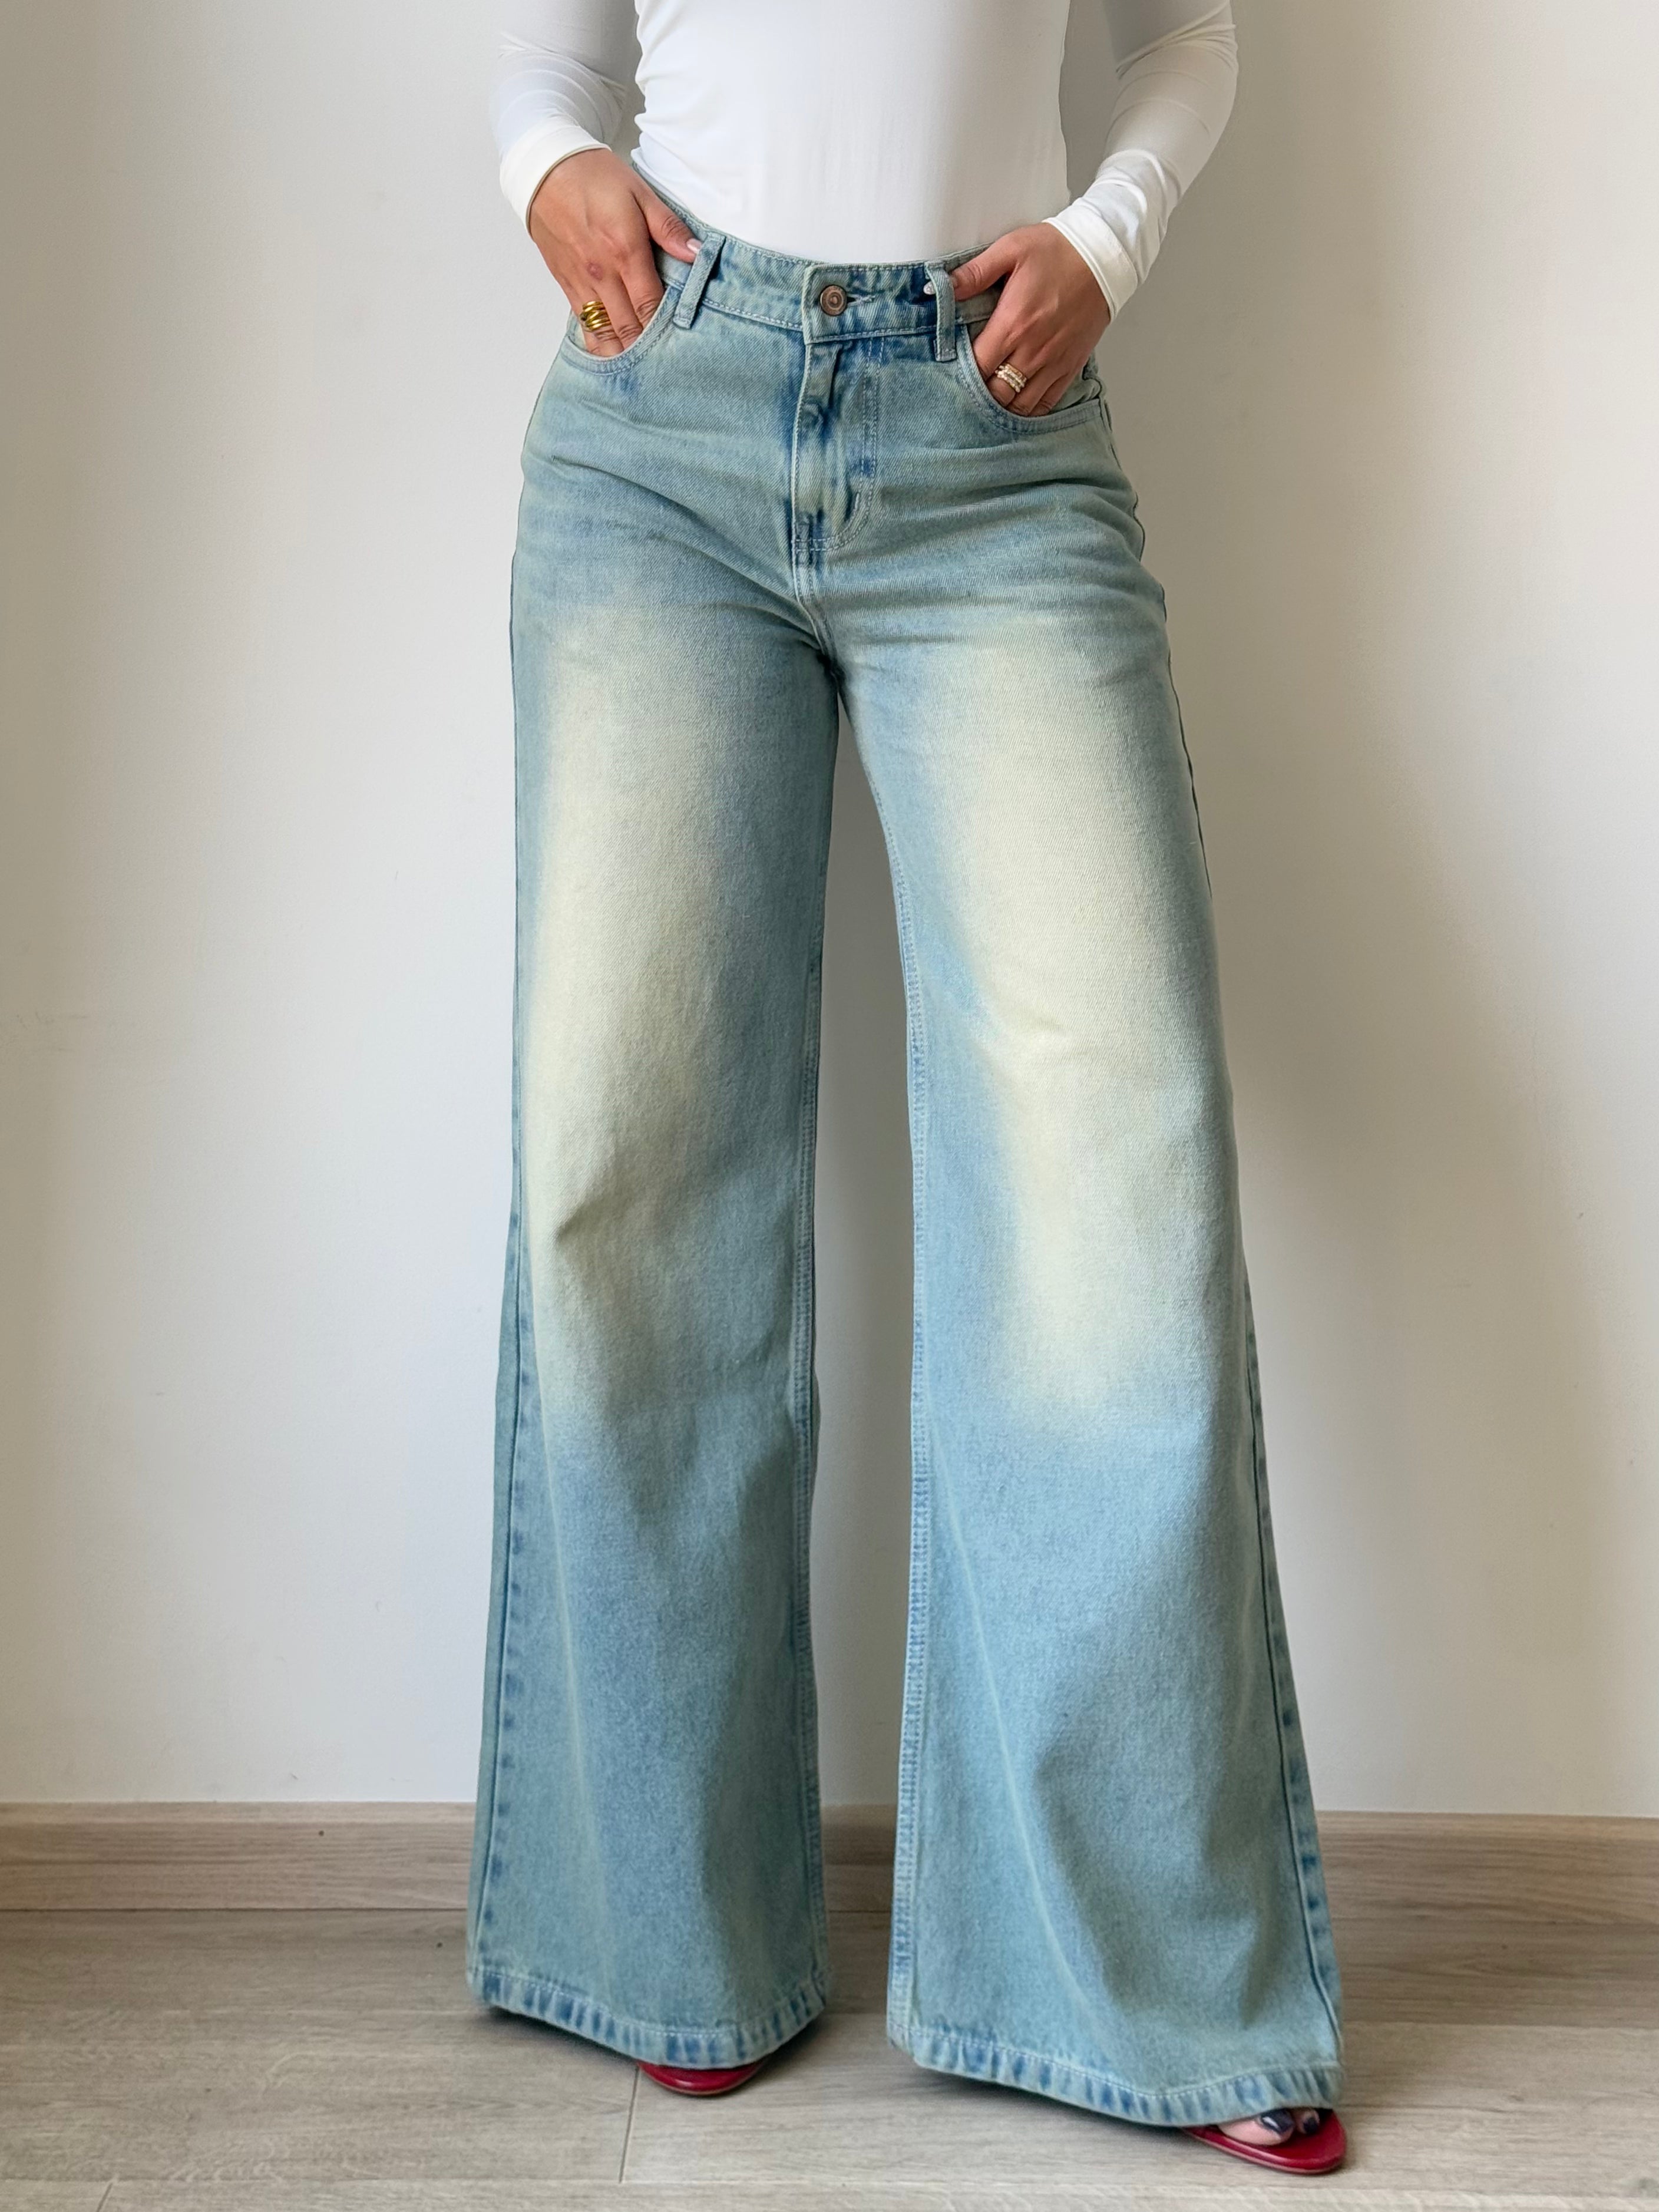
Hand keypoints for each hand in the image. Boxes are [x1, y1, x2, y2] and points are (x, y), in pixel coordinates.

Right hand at [529, 149, 698, 355]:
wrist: (545, 169)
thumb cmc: (594, 177)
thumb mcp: (640, 193)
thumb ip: (669, 228)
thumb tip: (696, 255)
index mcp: (624, 251)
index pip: (650, 306)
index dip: (666, 331)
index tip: (683, 346)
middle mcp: (601, 274)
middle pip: (629, 329)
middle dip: (649, 351)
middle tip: (669, 369)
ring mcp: (581, 282)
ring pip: (605, 335)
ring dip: (624, 356)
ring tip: (644, 376)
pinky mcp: (566, 284)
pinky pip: (585, 327)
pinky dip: (601, 345)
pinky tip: (616, 358)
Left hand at [950, 224, 1110, 414]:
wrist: (1103, 255)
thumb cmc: (1057, 250)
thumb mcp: (1010, 249)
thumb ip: (974, 272)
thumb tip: (939, 287)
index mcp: (1013, 324)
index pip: (977, 367)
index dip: (962, 371)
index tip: (955, 366)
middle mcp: (1033, 350)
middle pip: (996, 393)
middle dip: (980, 392)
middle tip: (970, 383)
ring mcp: (1053, 362)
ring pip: (1020, 405)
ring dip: (1003, 404)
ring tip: (991, 394)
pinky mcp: (1071, 366)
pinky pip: (1046, 402)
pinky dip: (1029, 409)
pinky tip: (1017, 402)